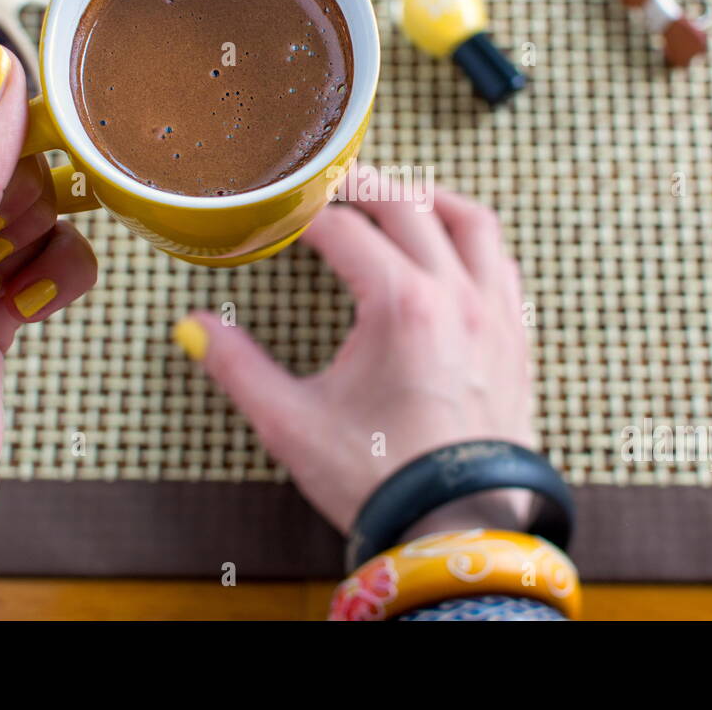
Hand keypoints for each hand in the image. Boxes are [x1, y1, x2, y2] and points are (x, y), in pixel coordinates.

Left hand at [0, 41, 96, 618]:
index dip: (16, 126)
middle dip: (33, 195)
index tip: (67, 157)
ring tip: (13, 293)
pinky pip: (42, 251)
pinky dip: (55, 275)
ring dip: (48, 239)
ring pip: (31, 200)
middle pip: (1, 150)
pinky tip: (31, 310)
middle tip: (15, 251)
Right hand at [175, 179, 534, 533]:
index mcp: (402, 305)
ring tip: (396, 196)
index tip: (278, 212)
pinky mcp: (516, 338)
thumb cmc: (382, 481)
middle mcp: (457, 295)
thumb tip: (196, 327)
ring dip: (430, 197)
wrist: (458, 530)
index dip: (303, 212)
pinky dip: (473, 239)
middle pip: (409, 203)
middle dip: (362, 182)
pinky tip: (449, 250)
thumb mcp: (292, 423)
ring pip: (473, 220)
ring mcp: (495, 314)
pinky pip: (502, 262)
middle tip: (328, 182)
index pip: (344, 228)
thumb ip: (237, 367)